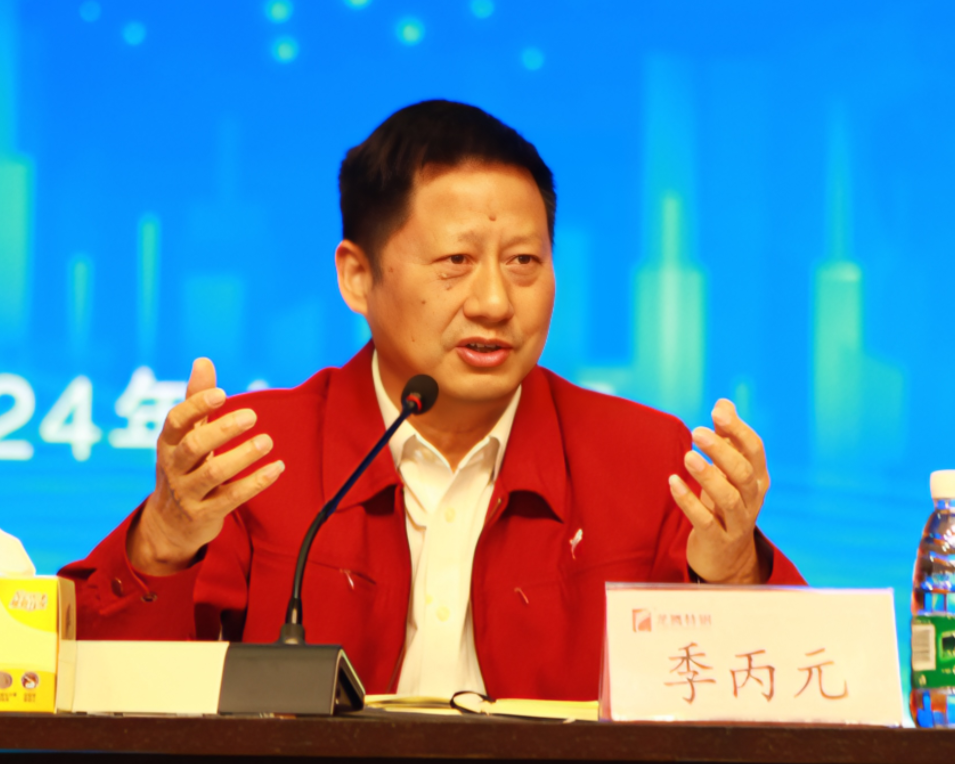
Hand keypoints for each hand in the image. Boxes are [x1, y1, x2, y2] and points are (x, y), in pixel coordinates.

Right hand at [128, 358, 284, 574]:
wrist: (170, 524)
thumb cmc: (184, 466)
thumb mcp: (185, 435)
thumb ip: (196, 400)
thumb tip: (203, 360)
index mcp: (168, 443)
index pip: (176, 421)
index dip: (197, 405)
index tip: (222, 393)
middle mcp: (174, 467)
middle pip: (194, 447)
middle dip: (223, 430)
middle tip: (252, 416)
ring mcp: (188, 492)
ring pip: (213, 474)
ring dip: (242, 456)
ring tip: (268, 441)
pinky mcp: (205, 514)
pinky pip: (231, 498)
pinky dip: (256, 482)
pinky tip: (278, 467)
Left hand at [668, 399, 769, 583]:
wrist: (727, 558)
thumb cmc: (725, 505)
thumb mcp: (729, 472)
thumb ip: (727, 438)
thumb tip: (723, 403)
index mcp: (758, 478)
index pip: (755, 450)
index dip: (738, 430)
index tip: (717, 411)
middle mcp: (752, 499)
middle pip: (743, 473)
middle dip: (722, 451)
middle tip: (698, 431)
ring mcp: (737, 523)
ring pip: (729, 498)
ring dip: (708, 476)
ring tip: (688, 456)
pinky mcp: (718, 540)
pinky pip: (705, 521)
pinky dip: (688, 501)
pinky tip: (672, 482)